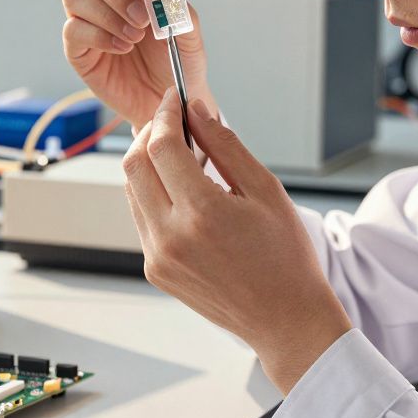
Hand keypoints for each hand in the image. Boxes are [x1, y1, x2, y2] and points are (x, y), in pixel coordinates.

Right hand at [61, 0, 215, 129]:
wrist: (168, 100)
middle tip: (142, 19)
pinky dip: (99, 36)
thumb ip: (179, 11)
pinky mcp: (77, 48)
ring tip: (134, 38)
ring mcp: (87, 19)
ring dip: (107, 14)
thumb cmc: (178, 63)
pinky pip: (73, 29)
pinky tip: (121, 48)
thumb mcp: (190, 36)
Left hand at [122, 87, 352, 394]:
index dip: (164, 114)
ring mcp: (158, 257)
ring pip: (132, 191)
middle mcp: (171, 236)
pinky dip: (154, 194)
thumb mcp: (265, 190)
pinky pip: (142, 218)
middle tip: (171, 120)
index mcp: (202, 213)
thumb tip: (197, 111)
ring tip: (181, 154)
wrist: (285, 318)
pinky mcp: (155, 270)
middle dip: (148, 134)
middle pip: (134, 165)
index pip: (161, 146)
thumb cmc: (286, 255)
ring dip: (149, 164)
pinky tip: (182, 190)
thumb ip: (226, 145)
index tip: (174, 99)